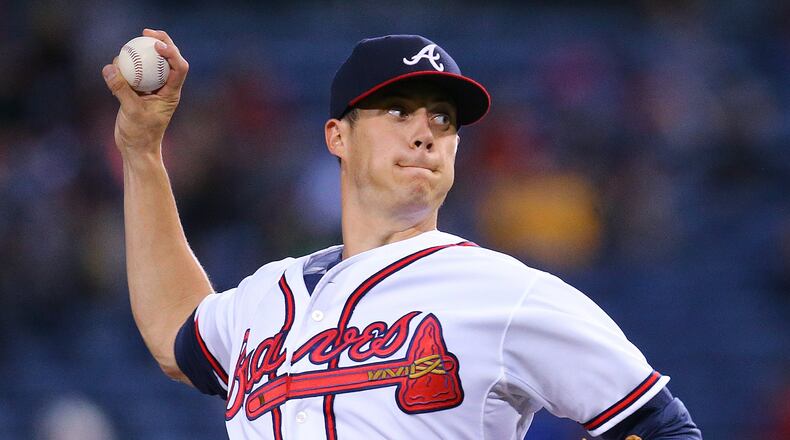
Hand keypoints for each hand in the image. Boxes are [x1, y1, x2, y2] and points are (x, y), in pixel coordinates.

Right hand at [102, 29, 188, 157]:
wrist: (136, 149)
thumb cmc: (140, 134)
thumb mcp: (130, 111)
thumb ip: (121, 89)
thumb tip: (111, 67)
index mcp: (171, 93)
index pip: (179, 67)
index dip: (171, 51)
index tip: (156, 44)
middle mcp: (165, 88)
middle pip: (168, 59)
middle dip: (160, 42)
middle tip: (144, 33)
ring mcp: (152, 89)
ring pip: (151, 64)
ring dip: (140, 54)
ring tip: (125, 51)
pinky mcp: (139, 92)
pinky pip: (135, 73)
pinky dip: (127, 66)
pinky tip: (115, 66)